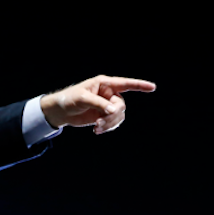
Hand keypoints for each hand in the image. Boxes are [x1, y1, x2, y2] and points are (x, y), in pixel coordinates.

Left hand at [39, 75, 155, 133]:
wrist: (60, 111)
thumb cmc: (69, 99)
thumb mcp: (82, 98)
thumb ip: (99, 103)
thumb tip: (113, 110)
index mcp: (104, 84)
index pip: (125, 84)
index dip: (139, 85)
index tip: (153, 87)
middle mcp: (108, 94)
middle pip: (121, 105)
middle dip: (113, 115)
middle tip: (99, 122)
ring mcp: (107, 105)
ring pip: (119, 116)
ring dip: (110, 123)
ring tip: (97, 128)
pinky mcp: (104, 116)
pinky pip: (114, 123)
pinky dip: (108, 128)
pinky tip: (97, 131)